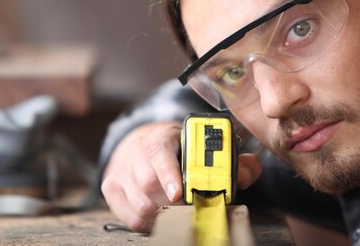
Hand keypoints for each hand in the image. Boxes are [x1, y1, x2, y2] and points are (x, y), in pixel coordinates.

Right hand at [101, 121, 262, 232]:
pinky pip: (129, 216)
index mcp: (160, 136)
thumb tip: (248, 168)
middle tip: (190, 211)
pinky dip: (147, 223)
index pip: (159, 152)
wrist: (139, 143)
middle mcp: (136, 151)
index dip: (169, 174)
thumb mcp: (199, 146)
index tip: (180, 194)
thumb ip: (229, 158)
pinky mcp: (111, 187)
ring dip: (161, 214)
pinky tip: (160, 217)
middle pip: (148, 183)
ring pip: (139, 203)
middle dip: (171, 203)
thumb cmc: (175, 148)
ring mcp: (121, 170)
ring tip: (177, 214)